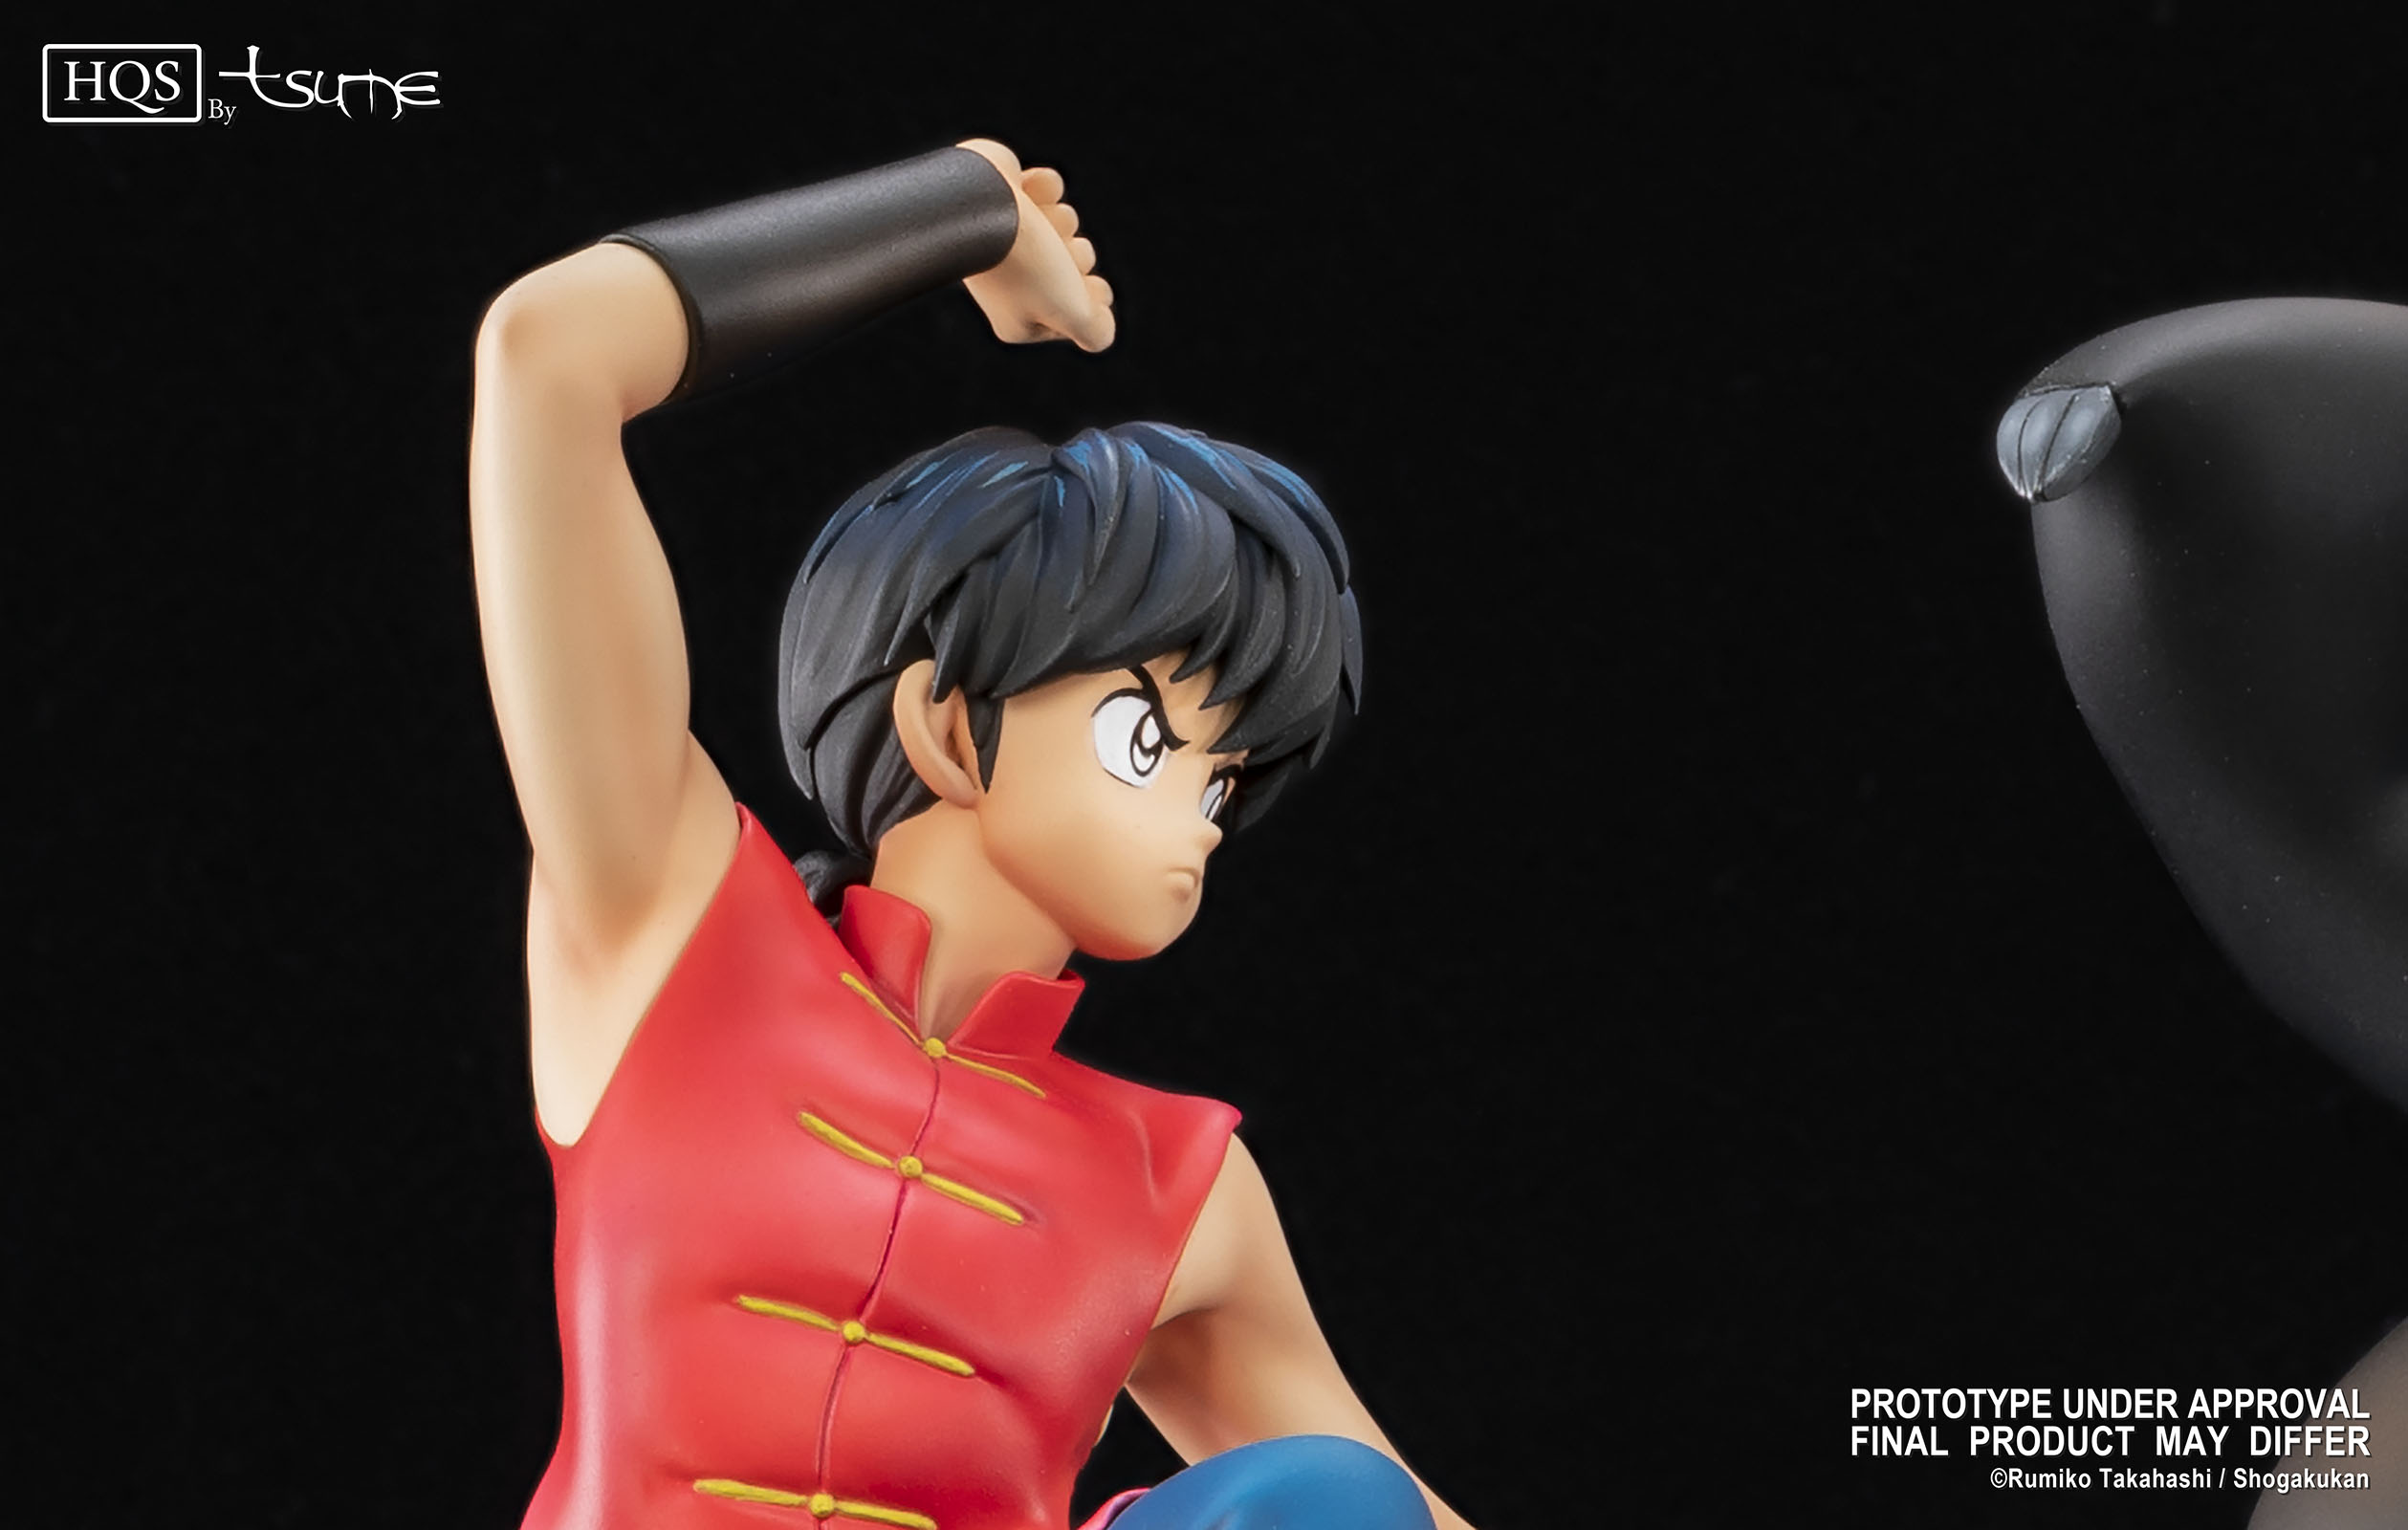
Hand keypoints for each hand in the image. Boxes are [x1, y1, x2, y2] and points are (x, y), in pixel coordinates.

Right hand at [956, 139, 1115, 351]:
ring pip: (1065, 224)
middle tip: (1050, 253)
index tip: (1078, 288)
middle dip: (1076, 254)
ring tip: (1033, 218)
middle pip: (1076, 266)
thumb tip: (1101, 328)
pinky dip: (1043, 187)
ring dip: (1060, 217)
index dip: (1088, 297)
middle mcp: (1010, 282)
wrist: (979, 201)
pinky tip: (1025, 191)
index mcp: (1019, 320)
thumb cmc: (1025, 262)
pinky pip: (1047, 191)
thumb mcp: (1071, 310)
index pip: (1080, 315)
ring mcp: (1005, 238)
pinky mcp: (1004, 198)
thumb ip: (1094, 331)